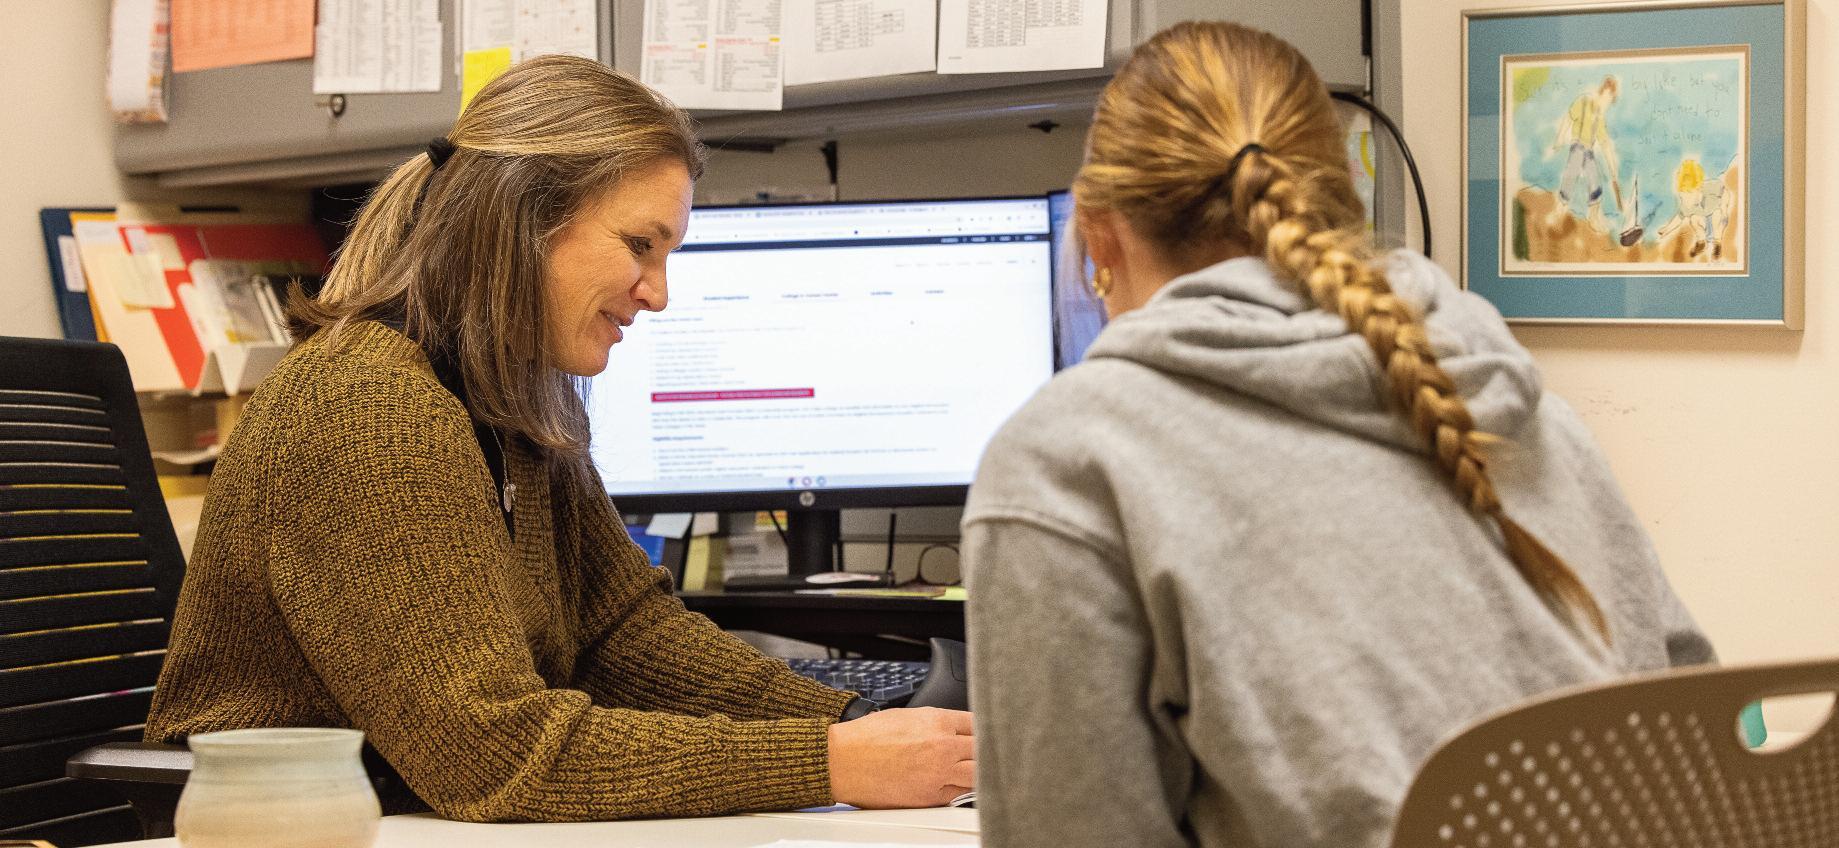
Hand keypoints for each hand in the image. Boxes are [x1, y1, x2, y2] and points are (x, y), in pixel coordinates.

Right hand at [826, 707, 973, 808]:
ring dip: (977, 773)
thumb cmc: (867, 737)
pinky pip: (958, 795)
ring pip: (977, 775)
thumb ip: (937, 722)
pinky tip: (955, 785)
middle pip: (983, 750)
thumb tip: (956, 729)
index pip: (979, 723)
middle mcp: (943, 746)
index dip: (983, 730)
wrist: (842, 760)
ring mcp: (938, 773)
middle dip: (983, 752)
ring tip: (972, 771)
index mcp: (937, 720)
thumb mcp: (907, 715)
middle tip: (982, 754)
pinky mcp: (929, 797)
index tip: (983, 735)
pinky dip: (960, 790)